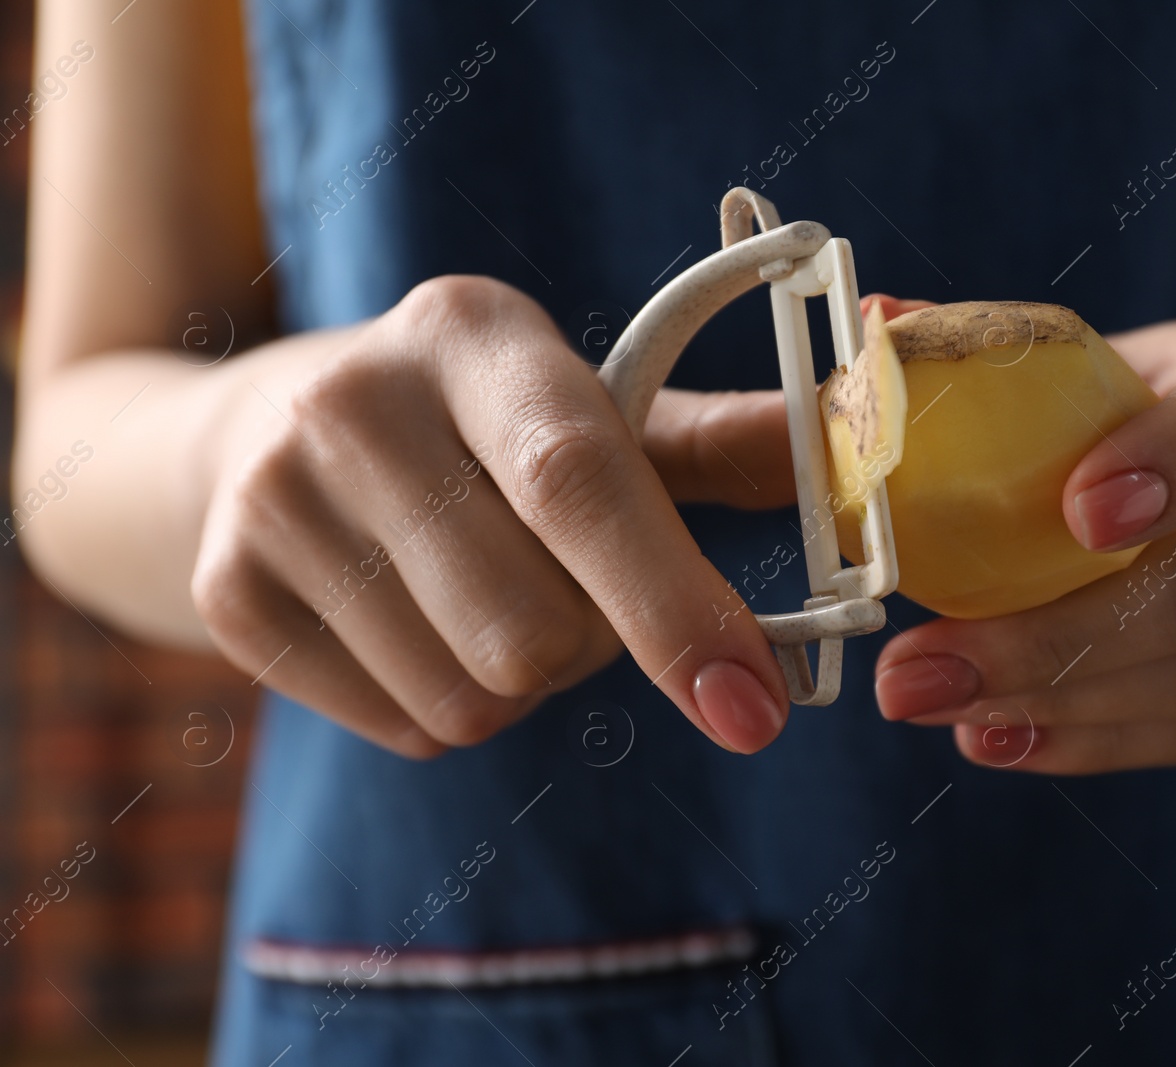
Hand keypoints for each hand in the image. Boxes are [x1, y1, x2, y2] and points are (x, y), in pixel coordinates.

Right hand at [193, 276, 794, 757]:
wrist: (266, 430)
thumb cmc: (482, 432)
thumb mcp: (589, 406)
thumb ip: (722, 444)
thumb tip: (865, 455)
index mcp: (473, 333)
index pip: (580, 482)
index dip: (674, 605)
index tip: (751, 709)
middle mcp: (355, 398)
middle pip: (534, 633)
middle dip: (590, 646)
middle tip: (564, 584)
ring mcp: (272, 497)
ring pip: (472, 697)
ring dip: (521, 682)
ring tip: (484, 594)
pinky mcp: (227, 590)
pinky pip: (405, 730)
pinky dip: (444, 706)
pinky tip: (416, 624)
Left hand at [872, 312, 1175, 773]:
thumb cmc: (1157, 400)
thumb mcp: (1094, 353)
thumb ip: (990, 350)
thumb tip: (875, 327)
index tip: (1073, 515)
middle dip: (1062, 639)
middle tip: (922, 669)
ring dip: (1063, 707)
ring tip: (938, 705)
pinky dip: (1100, 742)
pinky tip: (1003, 738)